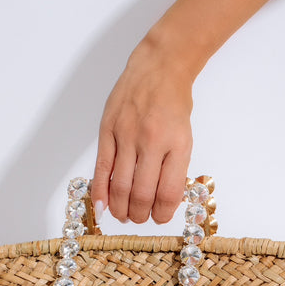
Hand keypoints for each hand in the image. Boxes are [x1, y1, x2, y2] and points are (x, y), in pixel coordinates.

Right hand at [90, 37, 193, 224]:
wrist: (159, 67)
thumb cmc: (173, 105)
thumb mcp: (184, 137)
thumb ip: (173, 168)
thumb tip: (160, 202)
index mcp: (177, 145)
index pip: (169, 193)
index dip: (162, 213)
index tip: (159, 217)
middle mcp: (152, 141)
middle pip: (142, 194)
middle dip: (141, 215)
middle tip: (140, 218)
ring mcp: (127, 135)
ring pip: (121, 186)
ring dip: (122, 209)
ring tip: (124, 215)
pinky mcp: (107, 130)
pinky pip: (102, 169)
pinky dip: (100, 192)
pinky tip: (102, 207)